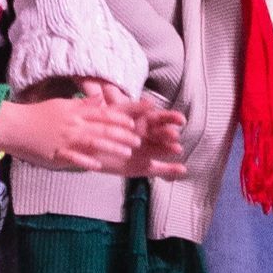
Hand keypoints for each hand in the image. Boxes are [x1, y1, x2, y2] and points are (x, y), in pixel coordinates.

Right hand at [0, 97, 132, 171]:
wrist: (14, 125)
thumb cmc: (38, 114)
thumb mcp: (61, 105)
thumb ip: (82, 104)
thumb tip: (100, 99)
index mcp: (74, 112)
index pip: (101, 114)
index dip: (119, 119)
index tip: (134, 124)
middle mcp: (72, 125)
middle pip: (101, 129)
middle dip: (121, 135)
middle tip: (138, 141)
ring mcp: (65, 140)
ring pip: (92, 143)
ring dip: (111, 147)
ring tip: (127, 153)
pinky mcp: (56, 154)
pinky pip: (73, 158)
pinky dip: (86, 162)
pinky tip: (98, 166)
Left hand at [71, 79, 186, 177]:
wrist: (90, 144)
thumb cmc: (103, 125)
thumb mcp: (116, 113)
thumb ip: (132, 108)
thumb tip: (151, 102)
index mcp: (143, 121)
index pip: (159, 118)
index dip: (170, 118)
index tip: (180, 119)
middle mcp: (148, 137)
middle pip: (162, 134)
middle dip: (169, 134)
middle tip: (174, 135)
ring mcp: (146, 152)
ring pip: (161, 150)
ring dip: (169, 149)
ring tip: (177, 149)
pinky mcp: (142, 167)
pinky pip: (158, 169)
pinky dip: (170, 170)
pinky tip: (182, 169)